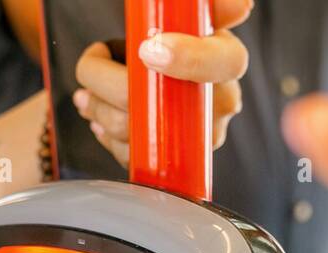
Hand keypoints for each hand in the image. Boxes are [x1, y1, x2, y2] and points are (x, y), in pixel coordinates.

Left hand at [73, 0, 251, 165]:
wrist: (162, 81)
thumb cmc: (174, 43)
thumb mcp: (188, 20)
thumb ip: (205, 7)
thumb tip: (241, 5)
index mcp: (227, 61)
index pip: (226, 62)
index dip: (188, 58)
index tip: (147, 49)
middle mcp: (219, 105)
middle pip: (162, 104)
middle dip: (108, 83)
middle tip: (89, 66)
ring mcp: (196, 139)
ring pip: (137, 131)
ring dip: (98, 108)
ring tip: (85, 93)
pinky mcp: (173, 162)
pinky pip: (132, 155)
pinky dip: (105, 135)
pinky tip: (99, 116)